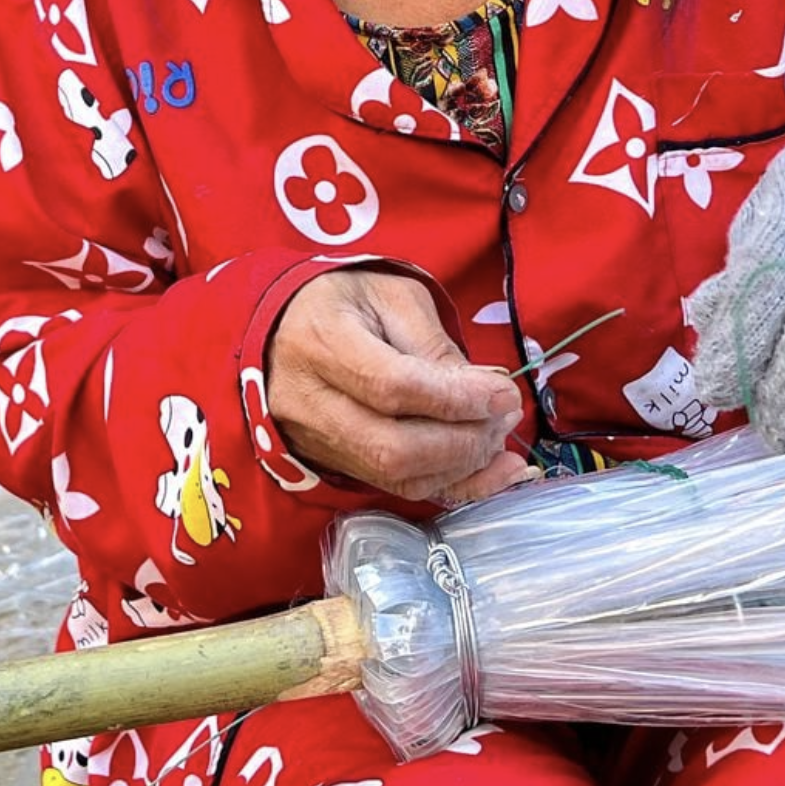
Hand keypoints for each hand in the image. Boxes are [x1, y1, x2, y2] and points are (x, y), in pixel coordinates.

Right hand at [266, 269, 530, 503]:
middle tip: (503, 417)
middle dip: (463, 442)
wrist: (281, 328)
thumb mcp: (392, 297)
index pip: (391, 386)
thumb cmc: (343, 301)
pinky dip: (449, 485)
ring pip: (394, 476)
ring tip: (496, 436)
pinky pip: (394, 488)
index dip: (454, 398)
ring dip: (461, 466)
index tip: (502, 395)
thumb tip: (485, 393)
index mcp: (321, 342)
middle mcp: (308, 401)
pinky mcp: (330, 463)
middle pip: (391, 448)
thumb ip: (434, 344)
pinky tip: (488, 471)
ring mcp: (314, 441)